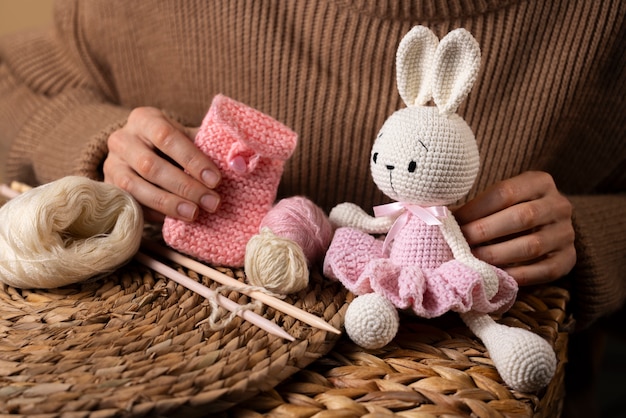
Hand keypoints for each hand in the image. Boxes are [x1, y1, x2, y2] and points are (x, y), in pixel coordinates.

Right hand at [103, 107, 220, 222]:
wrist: (138, 150)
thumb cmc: (172, 144)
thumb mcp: (188, 137)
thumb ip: (211, 146)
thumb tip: (239, 164)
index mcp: (144, 119)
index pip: (167, 136)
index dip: (192, 159)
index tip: (216, 180)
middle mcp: (122, 139)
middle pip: (151, 166)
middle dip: (185, 187)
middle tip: (212, 202)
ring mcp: (111, 166)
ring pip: (136, 187)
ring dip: (169, 203)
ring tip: (195, 214)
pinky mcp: (109, 189)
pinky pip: (131, 204)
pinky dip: (155, 213)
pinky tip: (177, 220)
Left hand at [453, 171, 575, 285]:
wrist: (549, 227)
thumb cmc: (511, 211)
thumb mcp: (500, 200)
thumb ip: (477, 207)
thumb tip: (437, 216)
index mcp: (540, 182)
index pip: (505, 192)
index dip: (476, 208)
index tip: (453, 221)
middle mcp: (559, 205)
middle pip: (521, 217)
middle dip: (484, 231)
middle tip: (459, 243)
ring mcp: (566, 233)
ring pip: (532, 245)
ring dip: (497, 255)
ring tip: (472, 260)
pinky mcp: (568, 259)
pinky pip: (542, 270)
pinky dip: (515, 274)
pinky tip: (493, 275)